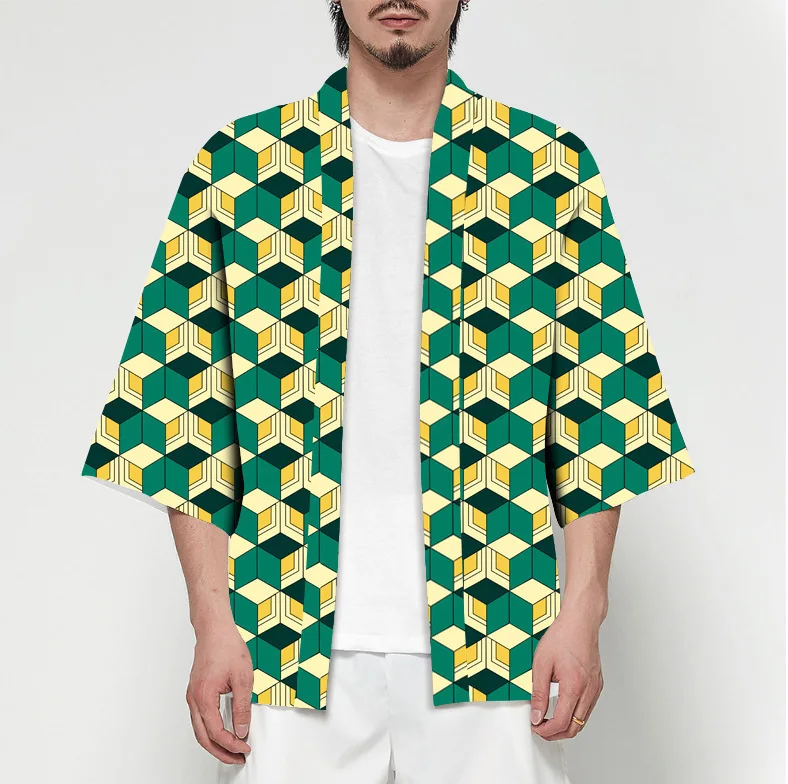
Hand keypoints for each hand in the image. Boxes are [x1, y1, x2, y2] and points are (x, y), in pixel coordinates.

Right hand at [186, 621, 253, 763]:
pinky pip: (200, 718)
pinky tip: (223, 731)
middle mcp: (194, 699)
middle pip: (203, 737)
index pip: (216, 732)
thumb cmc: (226, 646)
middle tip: (237, 757)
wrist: (214, 629)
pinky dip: (210, 730)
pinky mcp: (196, 691)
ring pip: (199, 729)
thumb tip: (241, 729)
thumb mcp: (242, 677)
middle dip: (220, 751)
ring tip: (232, 748)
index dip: (231, 744)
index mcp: (204, 697)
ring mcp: (193, 695)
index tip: (244, 748)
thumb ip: (242, 706)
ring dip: (215, 742)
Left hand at [529, 598, 604, 740]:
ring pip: (583, 721)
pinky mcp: (597, 684)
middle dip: (555, 733)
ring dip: (566, 725)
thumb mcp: (541, 663)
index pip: (561, 722)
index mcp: (574, 686)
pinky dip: (574, 714)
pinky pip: (587, 709)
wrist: (580, 622)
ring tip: (548, 719)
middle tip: (540, 728)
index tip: (535, 727)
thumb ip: (538, 692)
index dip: (546, 731)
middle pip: (574, 727)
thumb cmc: (563, 636)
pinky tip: (562, 707)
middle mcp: (589, 690)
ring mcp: (595, 688)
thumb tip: (536, 714)